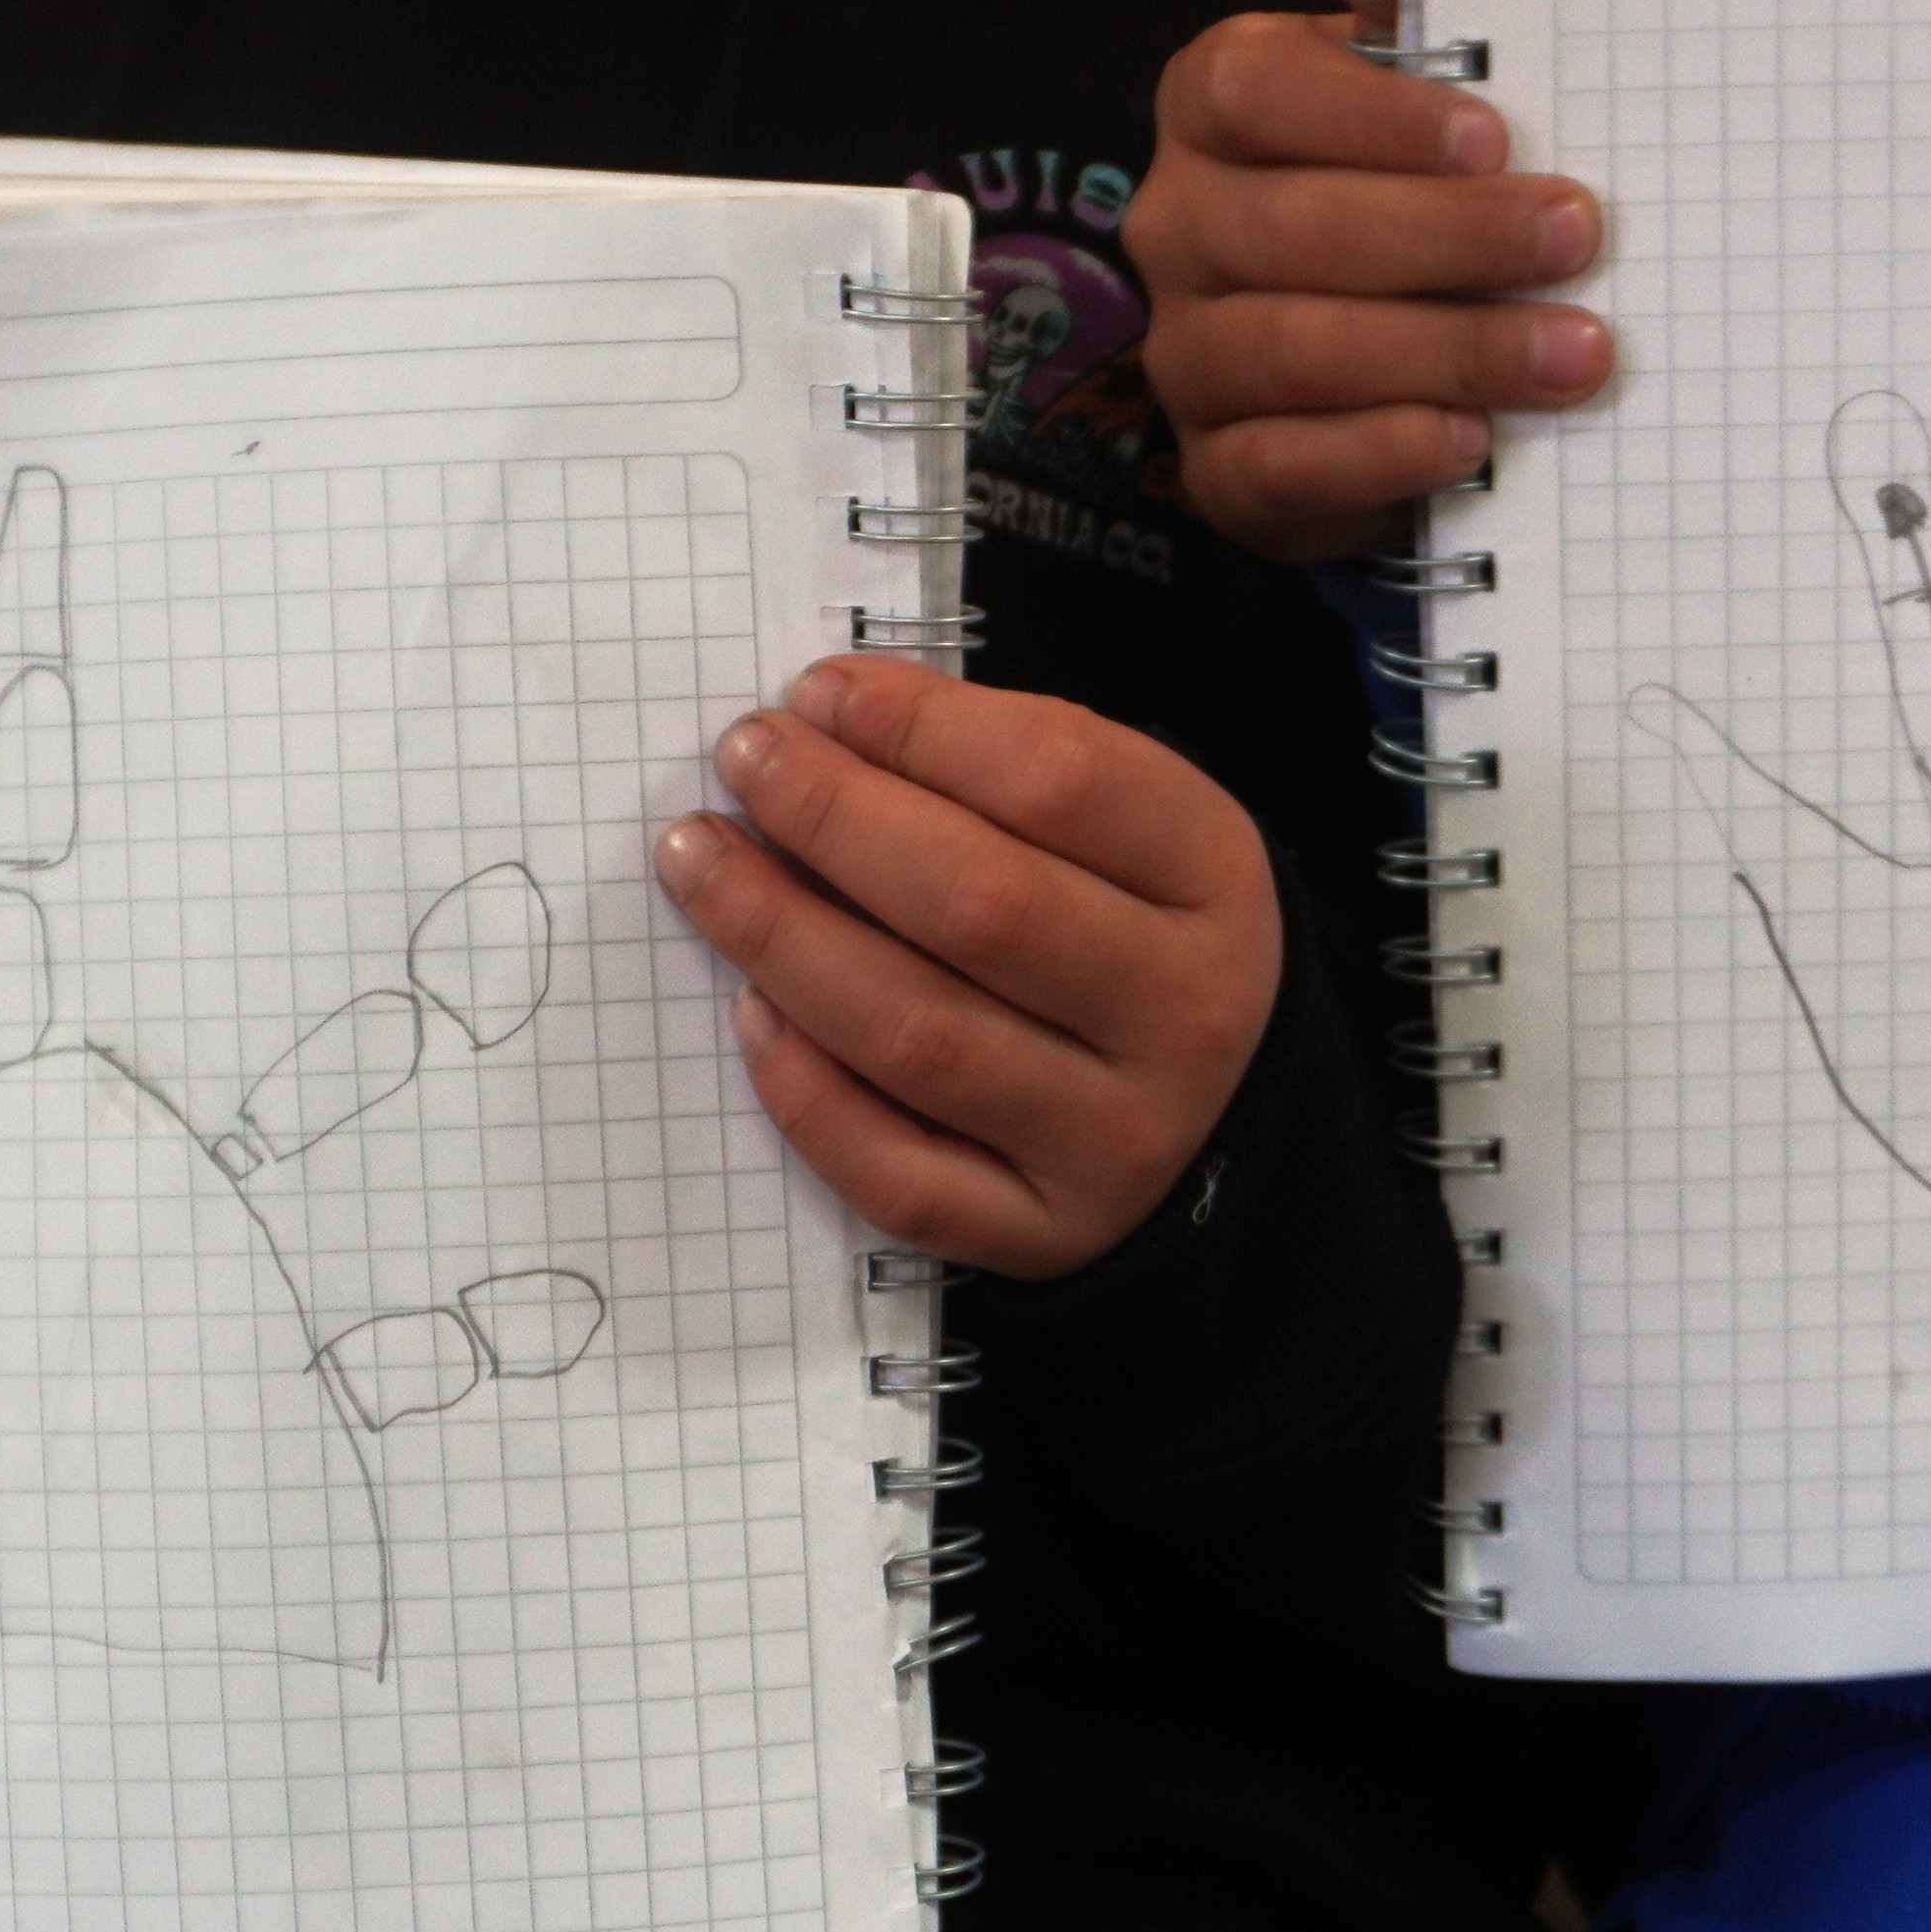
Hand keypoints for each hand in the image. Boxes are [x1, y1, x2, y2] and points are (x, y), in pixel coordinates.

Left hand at [653, 658, 1280, 1278]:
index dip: (918, 729)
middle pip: (982, 907)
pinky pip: (900, 1175)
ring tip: (702, 864)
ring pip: (921, 1039)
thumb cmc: (1135, 931)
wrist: (1227, 1110)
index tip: (816, 696)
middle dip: (834, 821)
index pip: (1059, 781)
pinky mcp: (1048, 1236)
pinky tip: (751, 1012)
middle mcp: (1184, 1016)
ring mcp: (1117, 1139)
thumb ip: (995, 763)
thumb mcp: (1124, 823)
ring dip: (784, 940)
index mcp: (1213, 879)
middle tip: (745, 762)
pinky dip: (808, 1094)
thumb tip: (826, 715)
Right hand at [1127, 0, 1614, 564]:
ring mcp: (1193, 352)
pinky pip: (1278, 467)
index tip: (1493, 133)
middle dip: (1450, 239)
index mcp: (1216, 104)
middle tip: (1578, 240)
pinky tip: (1469, 442)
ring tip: (1571, 353)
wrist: (1401, 346)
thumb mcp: (1409, 37)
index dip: (1372, 112)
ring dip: (1447, 353)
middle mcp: (1183, 224)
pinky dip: (1380, 454)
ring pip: (1296, 351)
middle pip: (1293, 228)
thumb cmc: (1415, 168)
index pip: (1251, 86)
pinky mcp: (1224, 466)